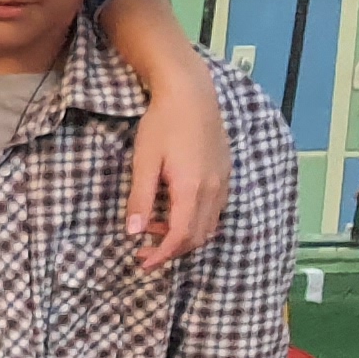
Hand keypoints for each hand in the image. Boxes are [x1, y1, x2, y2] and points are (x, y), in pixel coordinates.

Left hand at [123, 66, 231, 265]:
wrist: (191, 94)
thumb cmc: (163, 124)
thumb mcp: (143, 162)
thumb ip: (140, 199)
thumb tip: (132, 232)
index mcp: (192, 189)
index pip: (181, 236)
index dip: (162, 255)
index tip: (142, 263)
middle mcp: (214, 190)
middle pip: (198, 237)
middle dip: (171, 250)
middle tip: (143, 251)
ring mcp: (224, 182)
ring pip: (209, 225)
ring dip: (183, 236)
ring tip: (154, 230)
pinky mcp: (225, 174)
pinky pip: (215, 211)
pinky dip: (195, 221)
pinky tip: (174, 213)